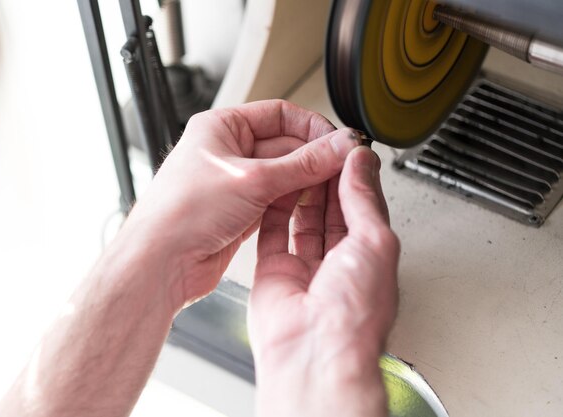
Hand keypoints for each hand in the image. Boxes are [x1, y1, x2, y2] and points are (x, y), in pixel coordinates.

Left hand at [118, 100, 361, 309]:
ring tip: (330, 188)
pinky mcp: (240, 212)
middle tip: (342, 168)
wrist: (161, 263)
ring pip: (283, 175)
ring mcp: (233, 183)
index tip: (338, 142)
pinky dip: (294, 202)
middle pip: (285, 145)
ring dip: (306, 181)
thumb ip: (303, 164)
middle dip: (313, 157)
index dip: (312, 126)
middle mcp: (226, 152)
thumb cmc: (181, 214)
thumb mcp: (252, 179)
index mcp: (221, 128)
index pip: (279, 114)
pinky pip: (276, 199)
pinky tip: (311, 206)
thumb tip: (340, 145)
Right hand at [249, 147, 399, 416]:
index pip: (362, 207)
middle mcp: (338, 264)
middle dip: (326, 179)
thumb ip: (363, 200)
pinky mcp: (274, 272)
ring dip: (301, 190)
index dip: (353, 177)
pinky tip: (275, 187)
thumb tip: (361, 164)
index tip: (345, 150)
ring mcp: (305, 268)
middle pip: (331, 211)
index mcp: (369, 259)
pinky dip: (273, 209)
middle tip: (319, 150)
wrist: (315, 352)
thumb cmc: (354, 315)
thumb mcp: (375, 241)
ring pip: (302, 219)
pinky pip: (272, 234)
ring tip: (298, 161)